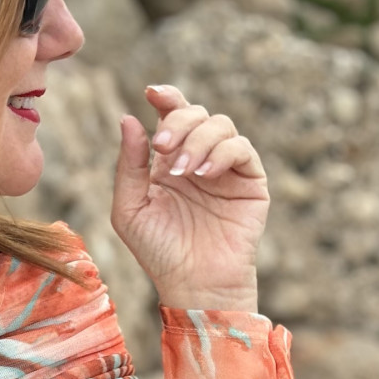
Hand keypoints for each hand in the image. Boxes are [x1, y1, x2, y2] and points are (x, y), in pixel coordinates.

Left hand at [111, 84, 269, 311]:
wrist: (193, 284)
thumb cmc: (158, 252)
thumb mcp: (130, 209)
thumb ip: (129, 166)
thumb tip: (129, 118)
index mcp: (168, 162)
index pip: (170, 116)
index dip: (165, 97)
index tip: (152, 94)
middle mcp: (198, 159)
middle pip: (194, 114)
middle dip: (177, 124)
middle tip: (162, 149)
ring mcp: (225, 168)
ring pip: (219, 125)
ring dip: (198, 141)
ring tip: (183, 172)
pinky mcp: (250, 180)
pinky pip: (241, 148)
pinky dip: (222, 153)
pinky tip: (204, 174)